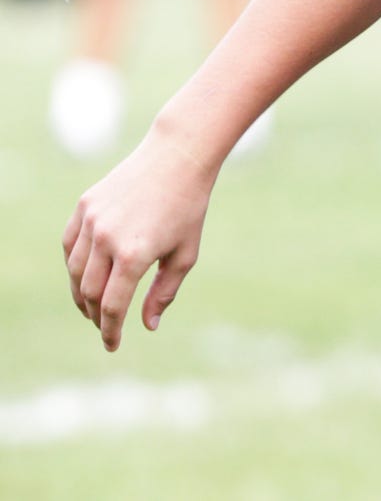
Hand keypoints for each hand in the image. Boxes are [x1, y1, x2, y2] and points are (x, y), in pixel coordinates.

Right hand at [61, 132, 215, 350]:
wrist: (177, 157)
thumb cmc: (188, 208)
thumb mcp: (185, 254)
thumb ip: (164, 292)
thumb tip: (148, 325)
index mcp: (134, 254)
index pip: (112, 306)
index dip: (111, 330)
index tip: (112, 345)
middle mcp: (107, 238)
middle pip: (88, 292)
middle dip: (95, 315)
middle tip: (105, 325)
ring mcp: (91, 220)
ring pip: (74, 271)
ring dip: (80, 294)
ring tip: (93, 306)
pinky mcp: (84, 206)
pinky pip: (70, 245)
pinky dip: (74, 265)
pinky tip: (84, 275)